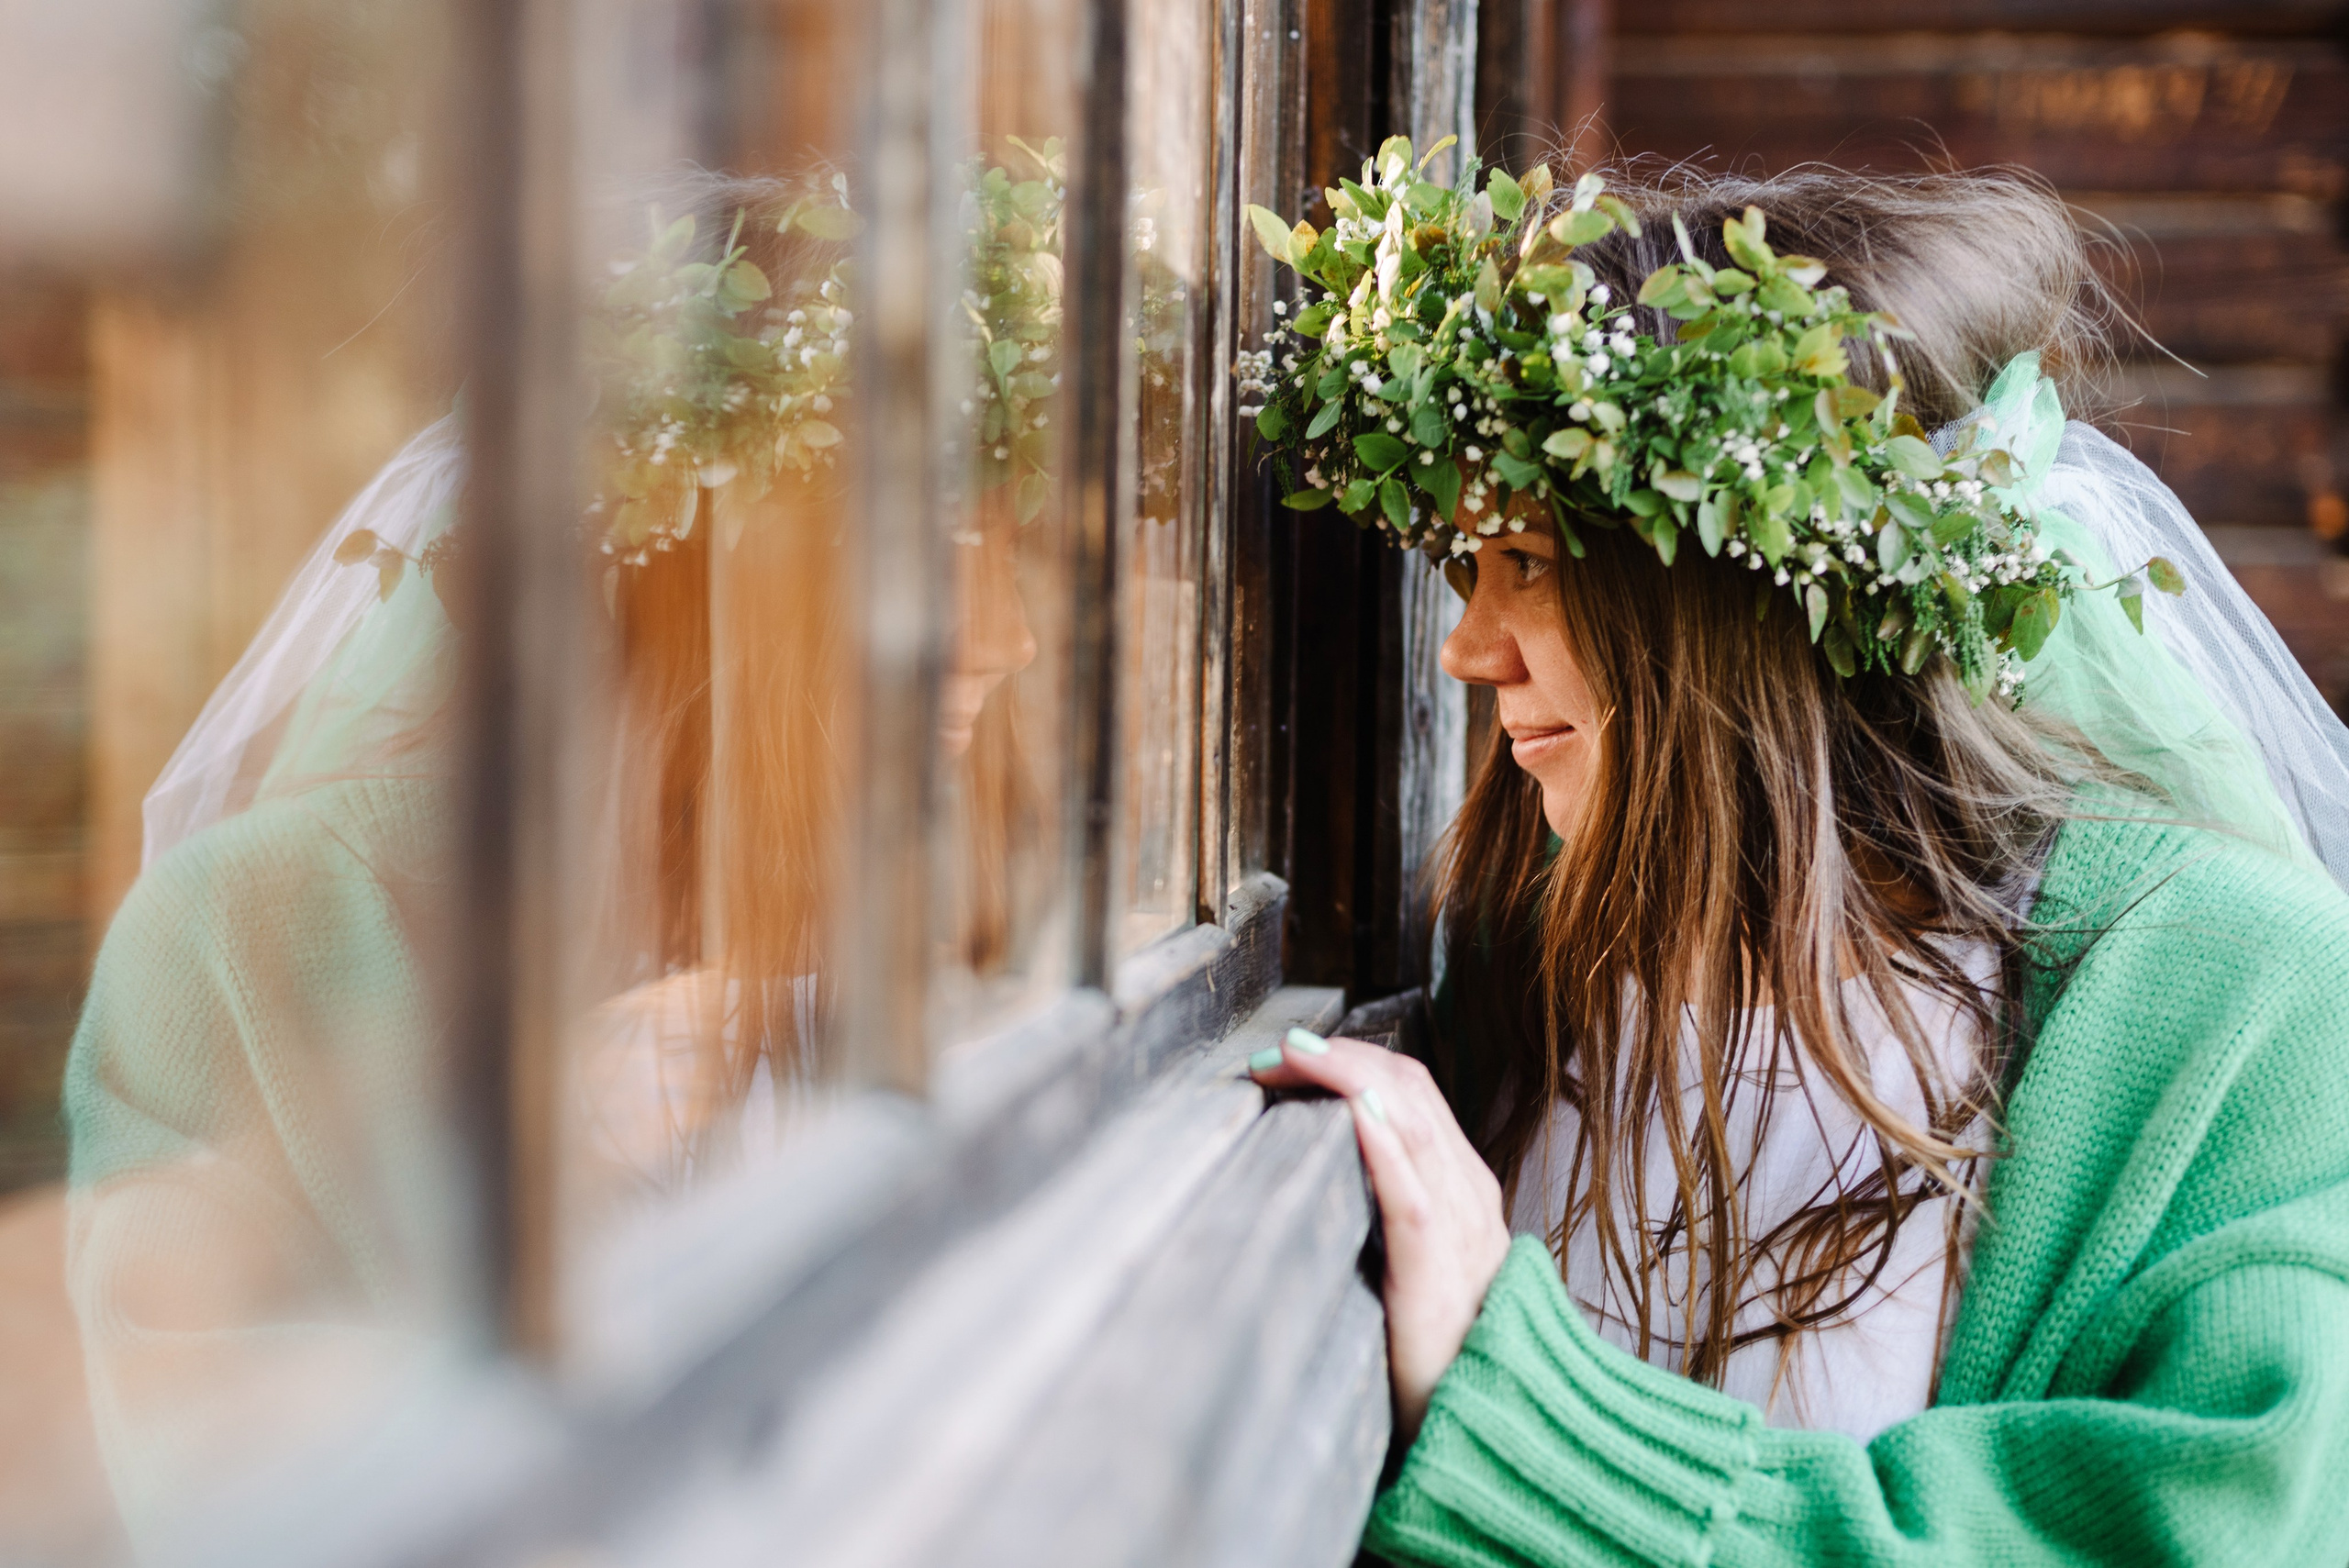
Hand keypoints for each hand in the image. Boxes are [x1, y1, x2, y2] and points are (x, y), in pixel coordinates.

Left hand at [1249, 1027, 1512, 1441]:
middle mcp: (1466, 1190)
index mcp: (1458, 1188)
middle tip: (1277, 1050)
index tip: (1291, 1056)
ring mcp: (1460, 1222)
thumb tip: (1322, 1176)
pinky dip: (1382, 1139)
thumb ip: (1383, 1218)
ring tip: (1293, 1056)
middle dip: (1338, 1057)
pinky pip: (1412, 1187)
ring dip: (1346, 1077)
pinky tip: (1351, 1110)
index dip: (1351, 1062)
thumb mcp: (1410, 1267)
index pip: (1408, 1094)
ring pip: (1408, 1119)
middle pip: (1406, 1089)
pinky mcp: (1438, 1264)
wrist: (1491, 1419)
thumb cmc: (1439, 1351)